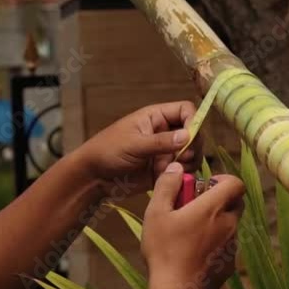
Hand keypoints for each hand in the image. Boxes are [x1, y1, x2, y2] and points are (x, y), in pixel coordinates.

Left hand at [76, 102, 203, 194]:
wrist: (94, 177)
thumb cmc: (108, 151)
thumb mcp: (134, 144)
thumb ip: (161, 141)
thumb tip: (188, 136)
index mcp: (156, 117)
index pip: (185, 110)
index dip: (193, 121)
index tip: (190, 138)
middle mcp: (165, 132)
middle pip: (193, 133)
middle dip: (193, 145)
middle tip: (182, 157)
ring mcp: (166, 151)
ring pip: (191, 153)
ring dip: (189, 162)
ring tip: (175, 169)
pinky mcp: (164, 170)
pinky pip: (182, 170)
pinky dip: (183, 175)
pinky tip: (172, 179)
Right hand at [141, 163, 244, 288]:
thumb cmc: (165, 250)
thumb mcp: (156, 213)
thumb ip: (167, 185)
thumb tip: (176, 167)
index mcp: (213, 208)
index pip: (236, 183)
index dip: (223, 179)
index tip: (205, 185)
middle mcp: (229, 225)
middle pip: (235, 203)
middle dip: (219, 200)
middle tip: (194, 207)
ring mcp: (232, 247)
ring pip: (230, 226)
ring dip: (216, 223)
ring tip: (189, 234)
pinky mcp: (229, 266)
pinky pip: (226, 247)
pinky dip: (215, 244)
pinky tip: (193, 254)